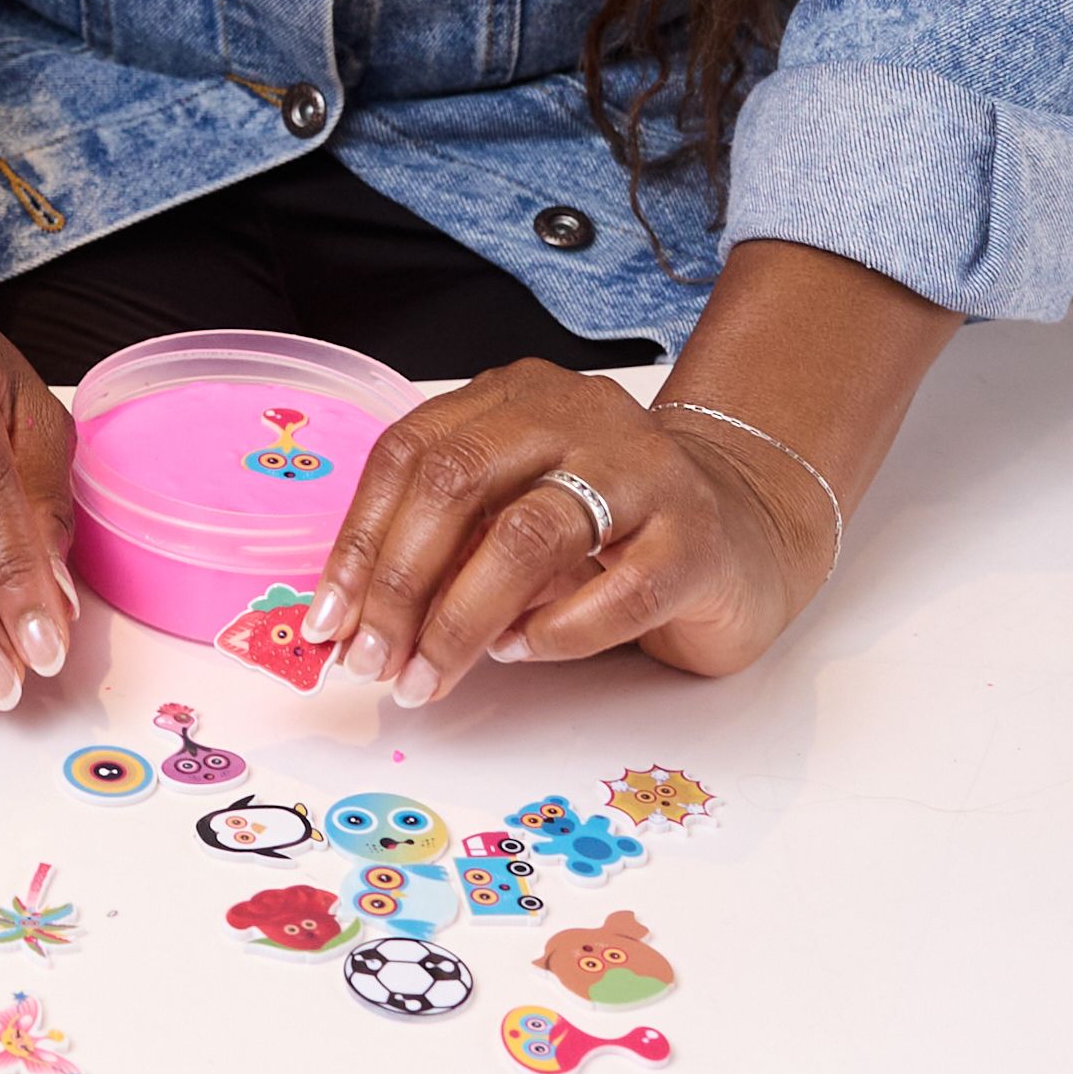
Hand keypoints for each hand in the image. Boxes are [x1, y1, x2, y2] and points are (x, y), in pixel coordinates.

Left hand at [307, 366, 829, 710]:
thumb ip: (447, 543)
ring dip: (463, 619)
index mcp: (514, 399)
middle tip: (376, 660)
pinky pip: (615, 590)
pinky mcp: (695, 538)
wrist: (743, 531)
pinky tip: (522, 651)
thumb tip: (355, 617)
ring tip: (432, 674)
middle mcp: (576, 415)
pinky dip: (554, 633)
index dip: (359, 539)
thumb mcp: (513, 514)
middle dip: (400, 582)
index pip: (410, 451)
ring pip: (529, 535)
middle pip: (458, 481)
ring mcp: (642, 471)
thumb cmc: (608, 528)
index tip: (329, 619)